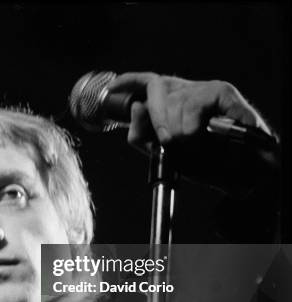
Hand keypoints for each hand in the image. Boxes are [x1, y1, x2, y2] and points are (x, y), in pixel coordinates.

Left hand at [107, 72, 278, 193]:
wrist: (236, 172)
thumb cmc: (201, 160)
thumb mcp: (161, 152)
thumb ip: (142, 134)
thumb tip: (136, 106)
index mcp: (169, 101)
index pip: (145, 82)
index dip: (127, 81)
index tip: (111, 88)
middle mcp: (185, 90)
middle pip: (155, 88)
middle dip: (157, 118)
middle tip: (169, 140)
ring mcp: (204, 88)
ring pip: (175, 100)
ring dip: (179, 128)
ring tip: (192, 141)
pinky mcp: (222, 92)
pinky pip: (195, 102)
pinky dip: (193, 123)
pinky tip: (200, 132)